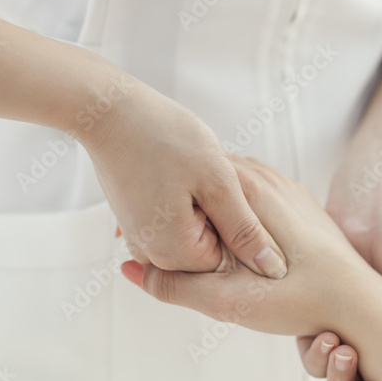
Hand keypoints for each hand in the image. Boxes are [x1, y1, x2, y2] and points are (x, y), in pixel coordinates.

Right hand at [79, 80, 287, 279]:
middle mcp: (153, 255)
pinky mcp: (138, 221)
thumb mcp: (217, 182)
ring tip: (191, 171)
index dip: (240, 224)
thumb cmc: (161, 136)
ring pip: (195, 233)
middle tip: (210, 176)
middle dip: (220, 216)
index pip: (231, 261)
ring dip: (203, 206)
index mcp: (175, 253)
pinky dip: (186, 199)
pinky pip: (176, 221)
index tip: (231, 191)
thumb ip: (245, 230)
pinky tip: (180, 171)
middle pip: (211, 251)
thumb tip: (273, 269)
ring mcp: (142, 239)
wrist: (108, 111)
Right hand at [120, 156, 381, 337]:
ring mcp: (285, 188)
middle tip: (188, 263)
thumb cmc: (306, 302)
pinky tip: (245, 261)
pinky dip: (237, 228)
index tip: (155, 246)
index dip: (164, 219)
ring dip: (212, 225)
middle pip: (204, 195)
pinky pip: (253, 207)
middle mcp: (265, 178)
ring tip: (217, 265)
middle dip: (188, 224)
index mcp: (245, 190)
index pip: (182, 188)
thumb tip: (130, 272)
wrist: (369, 304)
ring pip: (228, 200)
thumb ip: (175, 286)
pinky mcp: (300, 205)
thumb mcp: (230, 300)